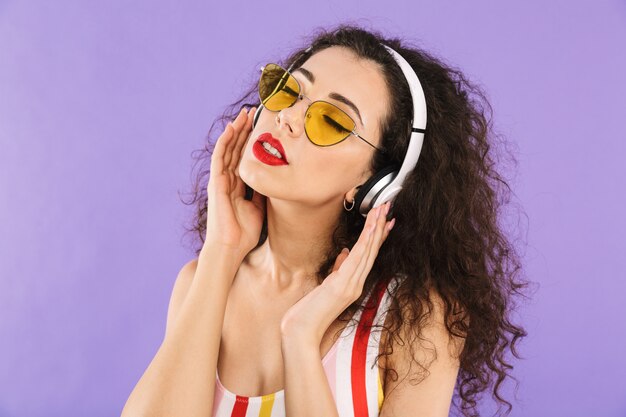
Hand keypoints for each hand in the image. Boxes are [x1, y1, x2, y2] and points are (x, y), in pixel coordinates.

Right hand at [204, 107, 265, 256]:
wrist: (230, 247)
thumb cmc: (243, 233)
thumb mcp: (260, 207)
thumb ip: (263, 193)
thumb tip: (274, 180)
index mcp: (237, 185)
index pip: (243, 157)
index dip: (251, 140)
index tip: (261, 125)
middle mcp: (227, 179)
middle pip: (235, 149)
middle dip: (244, 130)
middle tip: (253, 112)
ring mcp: (220, 180)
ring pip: (227, 149)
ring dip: (235, 130)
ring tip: (245, 114)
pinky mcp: (215, 183)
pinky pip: (219, 158)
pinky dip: (225, 142)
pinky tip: (231, 128)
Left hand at [280, 201, 394, 345]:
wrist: (302, 332)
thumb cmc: (310, 313)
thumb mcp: (325, 287)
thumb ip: (337, 270)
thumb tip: (343, 253)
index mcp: (352, 284)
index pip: (368, 256)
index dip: (378, 237)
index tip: (385, 220)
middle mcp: (356, 284)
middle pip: (372, 251)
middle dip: (380, 227)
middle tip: (388, 207)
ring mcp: (351, 285)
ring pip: (367, 252)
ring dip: (375, 229)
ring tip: (381, 211)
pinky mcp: (342, 285)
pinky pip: (357, 259)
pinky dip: (366, 243)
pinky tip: (371, 229)